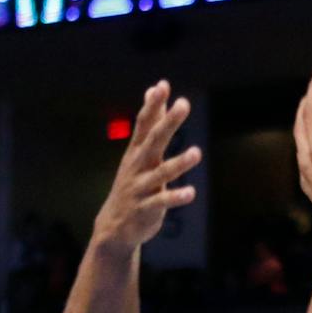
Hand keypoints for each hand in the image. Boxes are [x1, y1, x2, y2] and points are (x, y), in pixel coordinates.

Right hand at [92, 81, 202, 250]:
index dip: (152, 105)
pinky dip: (176, 197)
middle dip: (168, 122)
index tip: (162, 86)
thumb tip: (154, 90)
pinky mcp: (147, 208)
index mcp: (136, 152)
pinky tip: (191, 192)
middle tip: (184, 104)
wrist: (115, 226)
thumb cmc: (133, 183)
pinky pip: (162, 201)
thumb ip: (149, 123)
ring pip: (161, 172)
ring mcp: (141, 187)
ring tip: (197, 153)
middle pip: (153, 141)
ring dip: (179, 162)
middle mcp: (138, 166)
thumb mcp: (138, 153)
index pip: (143, 124)